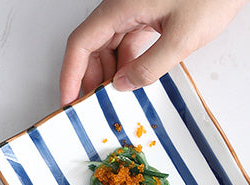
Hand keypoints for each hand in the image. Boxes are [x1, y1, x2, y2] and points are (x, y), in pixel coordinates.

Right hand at [60, 0, 247, 105]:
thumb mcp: (181, 38)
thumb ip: (150, 66)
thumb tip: (125, 85)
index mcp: (121, 6)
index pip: (81, 43)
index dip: (71, 74)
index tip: (68, 100)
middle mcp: (122, 4)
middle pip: (92, 43)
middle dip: (89, 77)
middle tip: (91, 108)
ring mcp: (135, 6)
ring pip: (110, 42)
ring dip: (108, 71)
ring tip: (112, 100)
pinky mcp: (149, 10)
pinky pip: (128, 38)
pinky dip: (126, 61)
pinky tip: (132, 79)